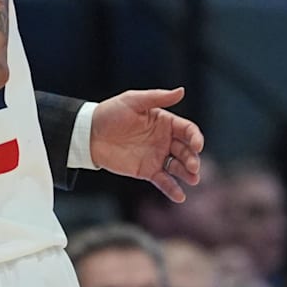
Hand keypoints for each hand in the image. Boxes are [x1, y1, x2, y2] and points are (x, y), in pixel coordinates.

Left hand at [90, 87, 202, 202]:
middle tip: (193, 167)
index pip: (188, 130)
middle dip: (192, 159)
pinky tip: (180, 196)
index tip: (197, 146)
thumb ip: (157, 97)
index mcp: (165, 122)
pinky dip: (172, 189)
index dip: (195, 138)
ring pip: (178, 167)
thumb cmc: (110, 113)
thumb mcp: (133, 101)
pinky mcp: (147, 171)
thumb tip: (182, 91)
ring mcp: (157, 156)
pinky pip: (163, 181)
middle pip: (186, 150)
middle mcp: (165, 140)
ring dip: (188, 174)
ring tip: (193, 179)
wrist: (89, 134)